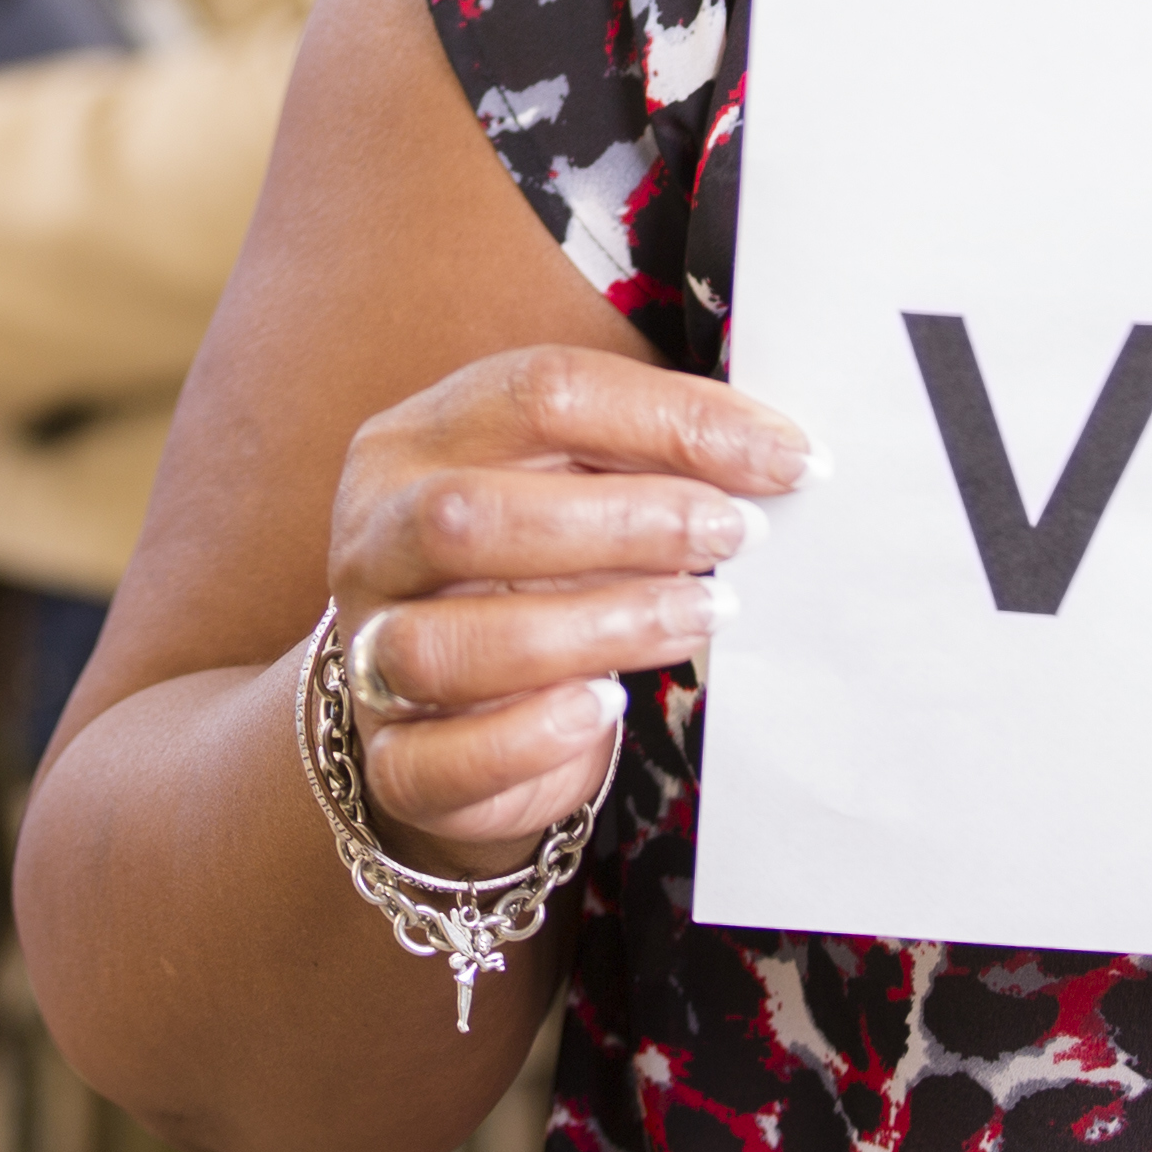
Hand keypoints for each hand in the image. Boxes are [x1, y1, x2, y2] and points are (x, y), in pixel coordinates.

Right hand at [317, 348, 811, 870]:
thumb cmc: (537, 575)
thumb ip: (648, 457)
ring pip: (445, 644)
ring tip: (698, 614)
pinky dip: (529, 736)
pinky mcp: (391, 758)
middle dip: (626, 521)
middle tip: (735, 534)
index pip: (537, 392)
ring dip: (595, 627)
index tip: (785, 457)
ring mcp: (366, 649)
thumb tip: (777, 452)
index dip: (670, 418)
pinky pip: (435, 758)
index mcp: (418, 439)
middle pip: (470, 514)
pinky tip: (603, 708)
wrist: (458, 710)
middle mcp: (373, 536)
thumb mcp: (580, 489)